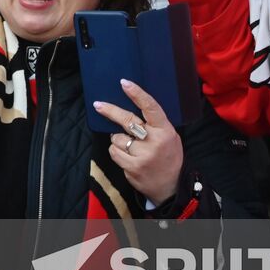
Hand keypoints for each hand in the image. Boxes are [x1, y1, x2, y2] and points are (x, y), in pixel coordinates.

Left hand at [95, 79, 184, 203]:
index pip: (150, 107)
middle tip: (98, 105)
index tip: (124, 83)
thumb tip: (133, 105)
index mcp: (165, 130)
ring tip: (131, 147)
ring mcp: (143, 155)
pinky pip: (114, 151)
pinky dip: (117, 151)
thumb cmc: (168, 156)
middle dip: (110, 111)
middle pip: (127, 120)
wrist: (171, 187)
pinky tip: (127, 156)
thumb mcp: (170, 136)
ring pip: (117, 138)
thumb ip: (155, 124)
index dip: (137, 94)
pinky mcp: (132, 167)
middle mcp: (154, 141)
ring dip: (119, 140)